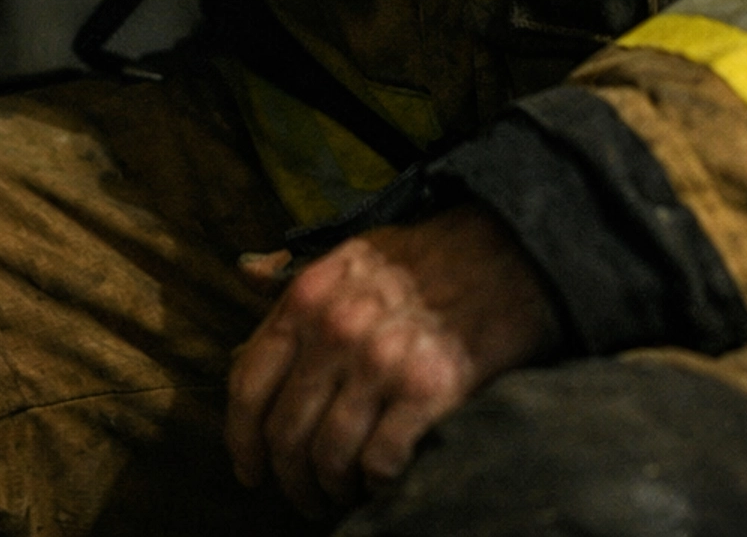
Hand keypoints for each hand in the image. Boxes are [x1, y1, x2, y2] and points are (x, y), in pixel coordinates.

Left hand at [227, 204, 556, 518]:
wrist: (504, 255)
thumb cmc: (422, 260)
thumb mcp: (350, 251)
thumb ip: (295, 270)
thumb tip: (245, 272)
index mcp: (308, 295)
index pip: (248, 383)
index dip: (242, 439)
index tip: (250, 468)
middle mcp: (337, 328)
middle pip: (286, 432)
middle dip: (290, 478)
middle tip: (304, 495)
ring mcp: (382, 361)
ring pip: (329, 456)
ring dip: (331, 489)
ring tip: (342, 493)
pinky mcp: (428, 391)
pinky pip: (380, 463)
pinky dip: (375, 484)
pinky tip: (381, 481)